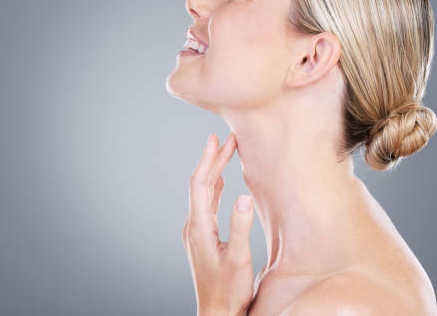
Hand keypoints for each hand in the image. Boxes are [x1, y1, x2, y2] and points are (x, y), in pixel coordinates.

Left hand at [182, 133, 254, 315]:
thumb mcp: (239, 259)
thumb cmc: (229, 291)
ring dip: (214, 172)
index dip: (208, 160)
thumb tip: (243, 196)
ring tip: (225, 153)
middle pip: (201, 185)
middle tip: (226, 139)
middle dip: (213, 160)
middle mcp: (193, 226)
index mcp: (199, 228)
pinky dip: (214, 189)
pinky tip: (221, 182)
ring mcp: (196, 231)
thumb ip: (241, 228)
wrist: (217, 313)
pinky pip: (207, 205)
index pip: (201, 185)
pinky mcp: (203, 237)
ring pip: (204, 194)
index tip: (216, 140)